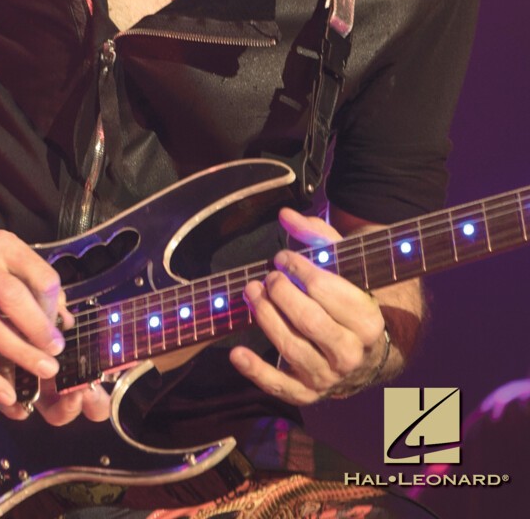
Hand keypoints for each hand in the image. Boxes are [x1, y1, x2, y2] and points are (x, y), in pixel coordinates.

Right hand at [0, 216, 107, 418]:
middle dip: (38, 328)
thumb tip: (63, 317)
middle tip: (57, 350)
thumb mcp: (3, 248)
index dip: (53, 301)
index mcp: (1, 246)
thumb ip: (33, 278)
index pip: (37, 274)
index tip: (59, 319)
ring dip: (20, 354)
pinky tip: (7, 395)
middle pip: (12, 299)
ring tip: (44, 370)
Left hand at [230, 207, 387, 404]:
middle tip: (269, 276)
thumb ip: (317, 238)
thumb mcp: (345, 266)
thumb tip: (286, 215)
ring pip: (291, 349)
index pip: (327, 291)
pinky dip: (256, 372)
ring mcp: (330, 376)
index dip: (299, 270)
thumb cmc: (351, 299)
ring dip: (265, 318)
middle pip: (309, 321)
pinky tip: (236, 353)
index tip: (283, 258)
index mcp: (368, 321)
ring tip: (251, 292)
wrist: (368, 350)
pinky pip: (281, 387)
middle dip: (281, 293)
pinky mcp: (309, 392)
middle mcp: (352, 353)